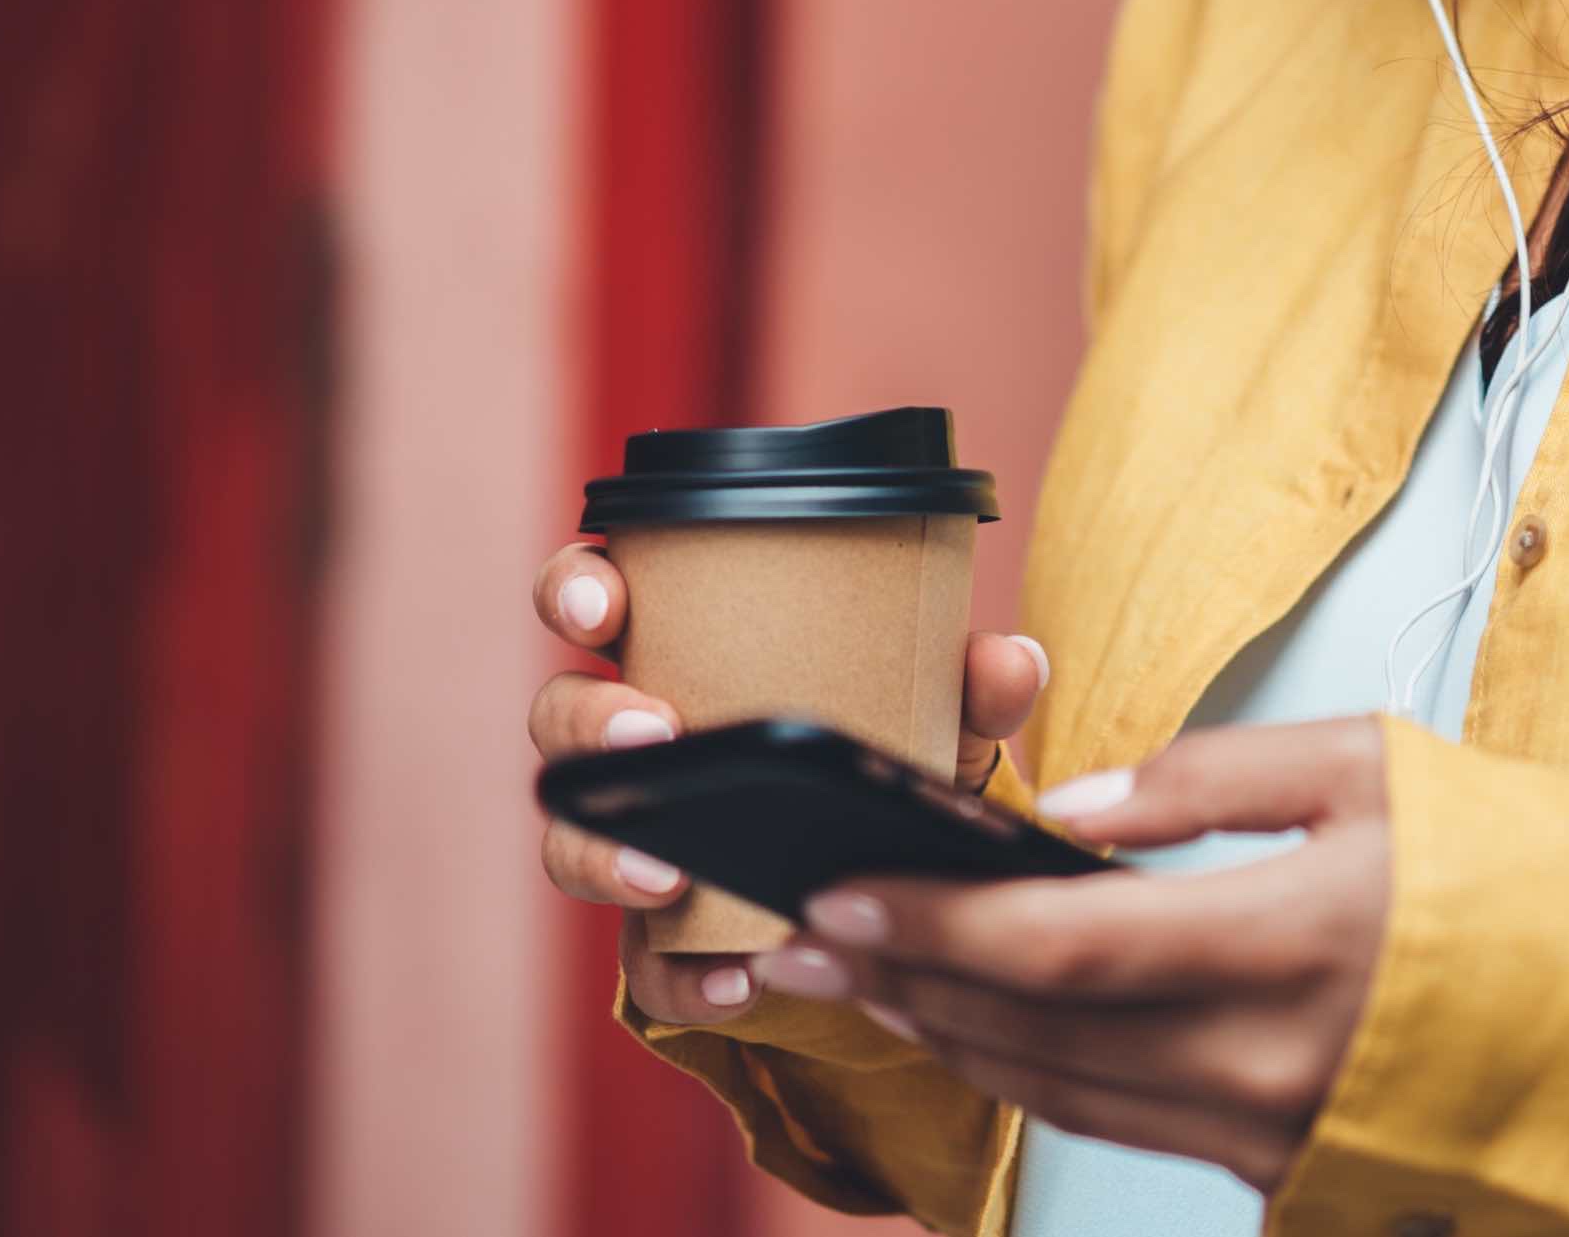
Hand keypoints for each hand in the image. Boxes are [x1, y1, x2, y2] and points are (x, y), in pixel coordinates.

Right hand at [528, 539, 1051, 1030]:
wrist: (904, 882)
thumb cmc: (894, 753)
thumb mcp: (944, 717)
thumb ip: (974, 686)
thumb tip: (1006, 663)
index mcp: (684, 652)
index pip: (595, 598)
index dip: (579, 589)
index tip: (606, 604)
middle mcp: (639, 743)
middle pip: (561, 718)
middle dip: (592, 725)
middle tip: (652, 736)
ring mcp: (636, 843)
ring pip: (571, 842)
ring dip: (606, 856)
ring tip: (667, 877)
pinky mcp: (661, 941)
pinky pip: (643, 966)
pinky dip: (680, 978)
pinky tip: (730, 980)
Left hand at [748, 717, 1394, 1192]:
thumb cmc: (1513, 868)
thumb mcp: (1374, 766)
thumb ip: (1209, 778)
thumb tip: (1069, 804)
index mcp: (1295, 940)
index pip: (1066, 945)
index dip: (936, 925)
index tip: (840, 892)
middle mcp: (1270, 1061)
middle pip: (1034, 1032)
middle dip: (898, 982)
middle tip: (795, 936)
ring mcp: (1270, 1131)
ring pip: (1058, 1093)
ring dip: (940, 1034)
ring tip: (852, 976)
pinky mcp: (1276, 1169)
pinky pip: (1114, 1123)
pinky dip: (1025, 1073)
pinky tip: (970, 1027)